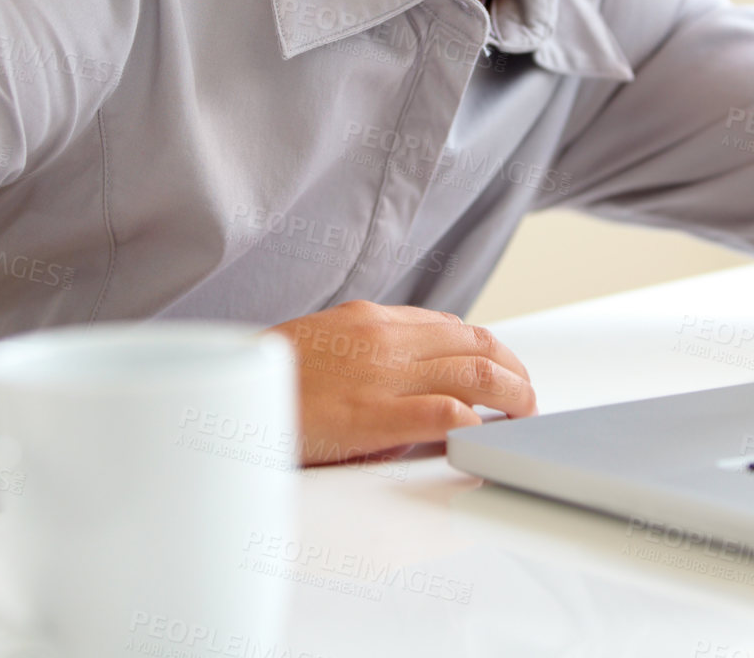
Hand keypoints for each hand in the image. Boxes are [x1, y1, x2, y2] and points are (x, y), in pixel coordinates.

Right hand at [263, 299, 536, 466]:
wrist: (225, 397)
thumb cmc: (268, 380)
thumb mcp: (321, 344)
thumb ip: (366, 352)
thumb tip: (404, 378)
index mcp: (368, 319)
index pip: (449, 325)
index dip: (487, 348)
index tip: (501, 369)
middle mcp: (382, 339)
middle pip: (475, 344)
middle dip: (514, 368)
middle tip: (528, 395)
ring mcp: (380, 376)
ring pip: (474, 373)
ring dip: (512, 395)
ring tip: (525, 415)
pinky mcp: (373, 417)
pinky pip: (444, 413)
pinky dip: (475, 422)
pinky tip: (484, 433)